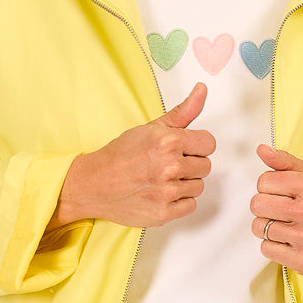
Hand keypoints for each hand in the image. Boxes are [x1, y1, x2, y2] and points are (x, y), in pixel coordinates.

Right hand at [48, 83, 214, 228]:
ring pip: (199, 186)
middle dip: (190, 164)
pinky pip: (190, 205)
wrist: (94, 184)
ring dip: (185, 183)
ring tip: (163, 179)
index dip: (196, 145)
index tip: (183, 148)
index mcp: (168, 141)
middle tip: (168, 164)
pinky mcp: (163, 212)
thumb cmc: (121, 155)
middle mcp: (169, 166)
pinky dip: (179, 201)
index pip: (208, 143)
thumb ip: (183, 111)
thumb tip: (202, 89)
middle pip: (205, 166)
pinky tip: (163, 193)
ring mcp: (166, 192)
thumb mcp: (151, 127)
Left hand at [249, 143, 302, 278]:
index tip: (282, 194)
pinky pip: (265, 248)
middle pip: (257, 204)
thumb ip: (284, 162)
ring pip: (258, 227)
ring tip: (286, 226)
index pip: (263, 181)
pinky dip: (273, 246)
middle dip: (265, 207)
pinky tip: (288, 241)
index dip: (269, 187)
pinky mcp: (301, 259)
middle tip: (281, 211)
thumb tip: (261, 149)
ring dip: (267, 227)